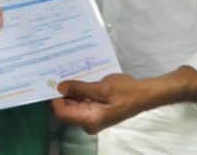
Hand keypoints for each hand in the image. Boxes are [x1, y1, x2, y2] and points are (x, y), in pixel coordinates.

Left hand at [51, 67, 196, 134]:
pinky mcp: (96, 111)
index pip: (61, 112)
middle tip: (58, 72)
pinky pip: (81, 103)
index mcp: (88, 119)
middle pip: (65, 109)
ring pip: (73, 105)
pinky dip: (79, 92)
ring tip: (68, 73)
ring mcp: (92, 118)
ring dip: (71, 91)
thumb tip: (59, 87)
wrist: (144, 94)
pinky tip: (79, 79)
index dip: (54, 97)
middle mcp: (87, 122)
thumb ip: (79, 89)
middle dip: (61, 93)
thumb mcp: (102, 88)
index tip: (51, 80)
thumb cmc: (126, 91)